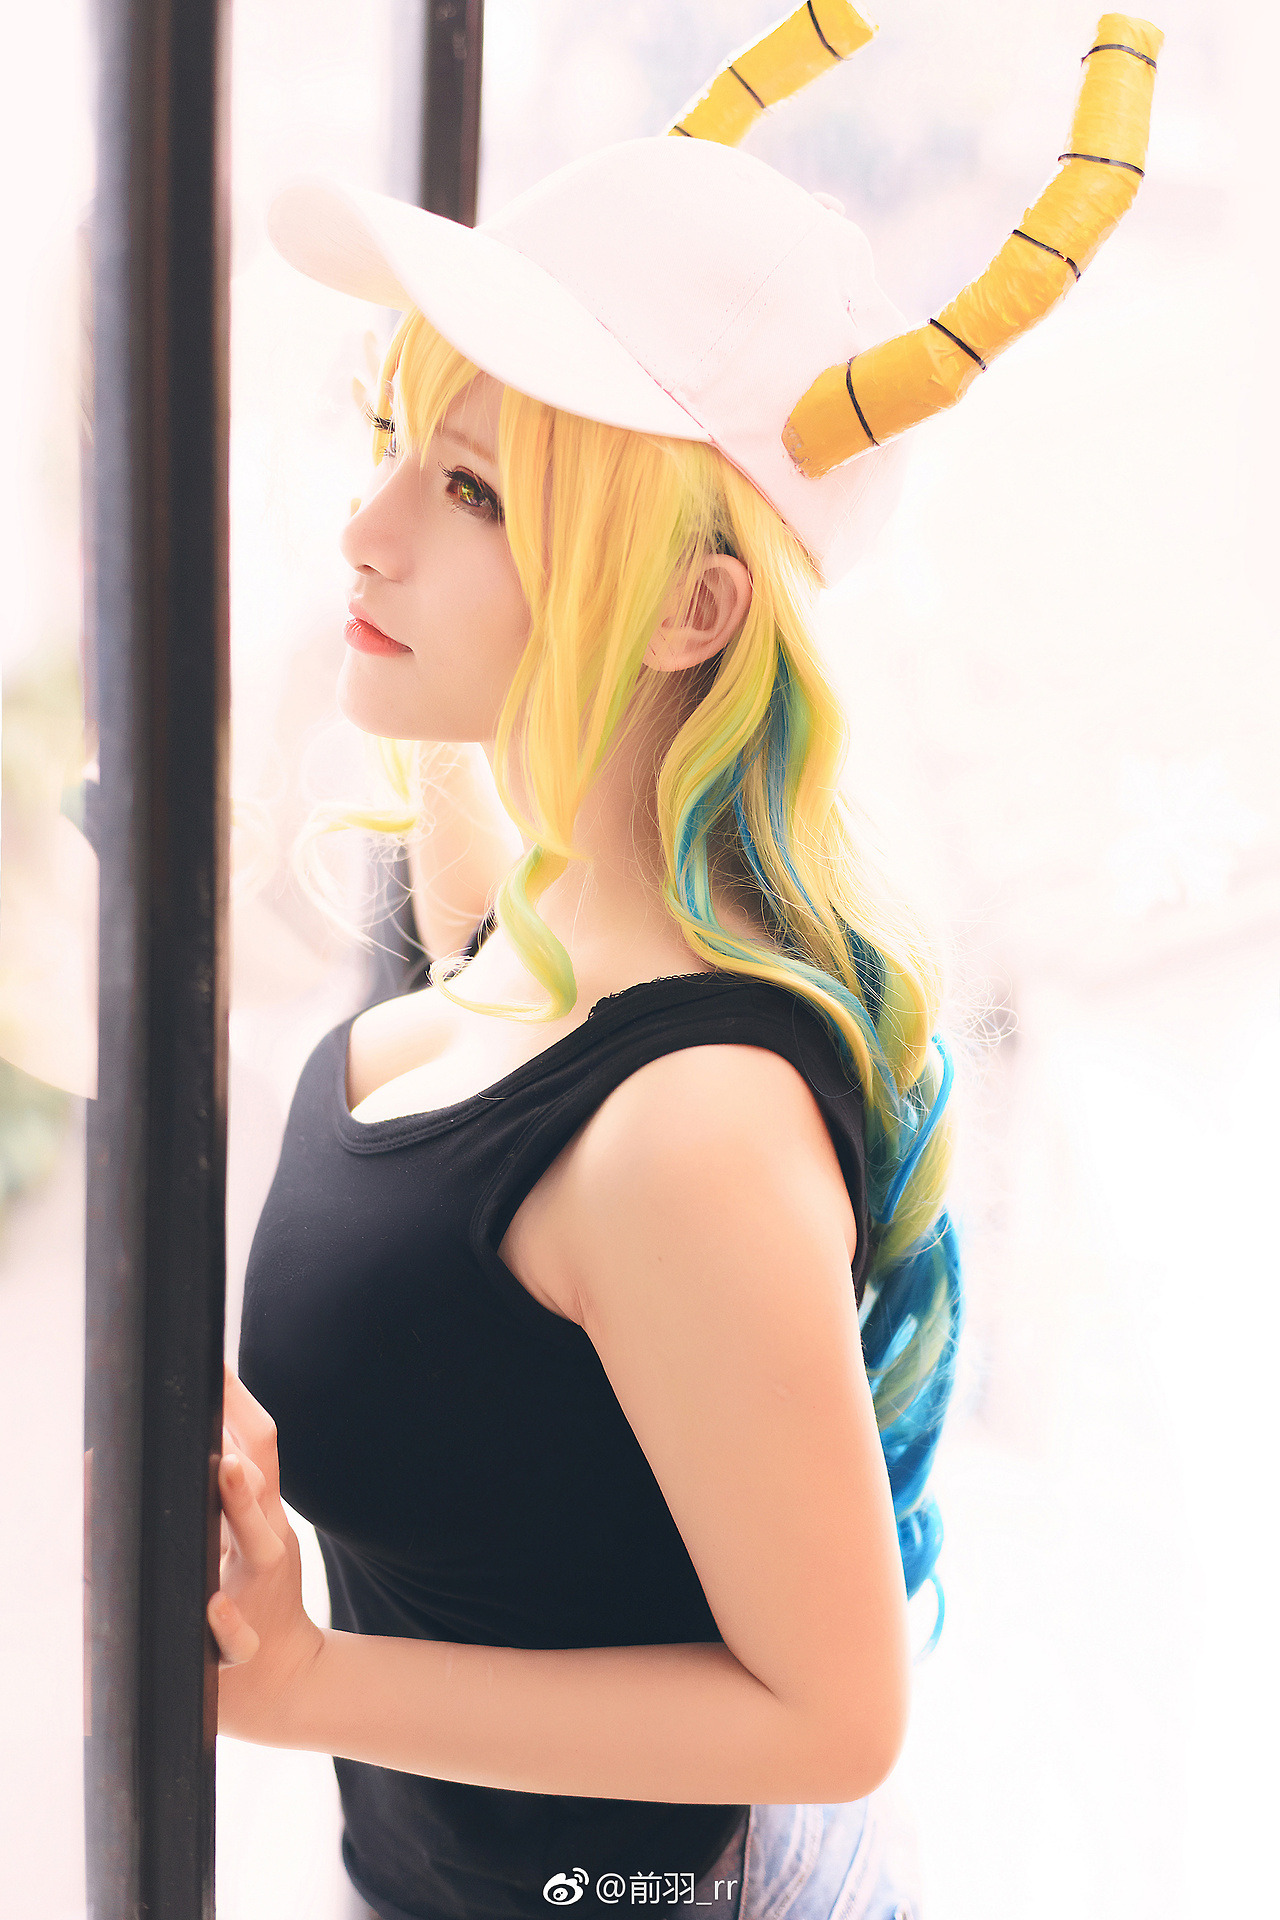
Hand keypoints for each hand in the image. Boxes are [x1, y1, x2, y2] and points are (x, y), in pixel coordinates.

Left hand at [208, 1364, 325, 1743]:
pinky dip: (226, 1622)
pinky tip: (213, 1608)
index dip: (241, 1406)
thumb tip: (197, 1417)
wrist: (280, 1682)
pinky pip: (236, 1636)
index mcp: (259, 1514)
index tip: (215, 1365)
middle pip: (262, 1490)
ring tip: (227, 1475)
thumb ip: (228, 1479)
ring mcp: (256, 1593)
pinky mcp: (240, 1646)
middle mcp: (265, 1545)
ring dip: (241, 1509)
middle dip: (243, 1457)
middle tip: (222, 1430)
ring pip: (258, 1549)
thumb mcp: (244, 1530)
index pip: (261, 1447)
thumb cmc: (247, 1592)